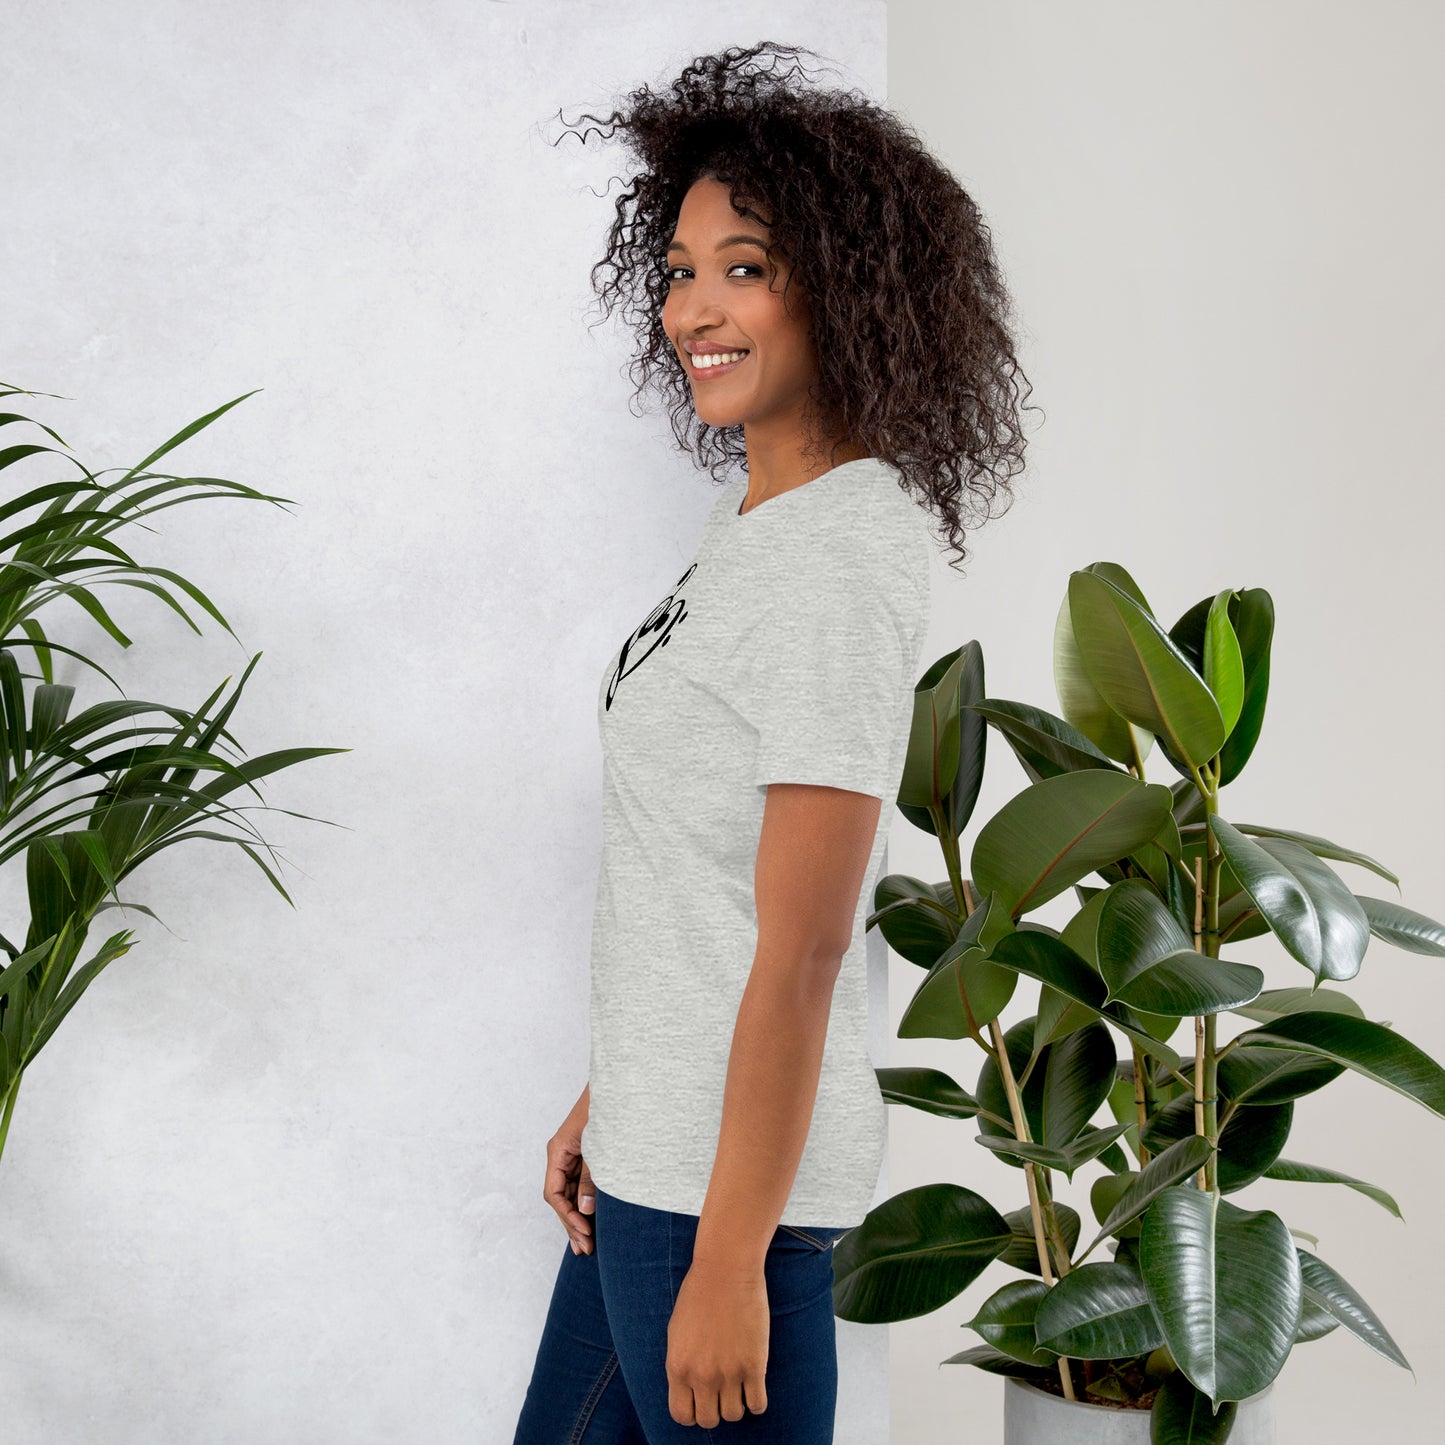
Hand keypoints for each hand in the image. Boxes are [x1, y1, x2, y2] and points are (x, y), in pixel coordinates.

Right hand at [543, 1083, 595, 1254]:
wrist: (621, 1083)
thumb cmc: (609, 1109)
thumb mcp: (599, 1147)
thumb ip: (592, 1178)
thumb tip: (584, 1209)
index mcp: (558, 1150)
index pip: (553, 1192)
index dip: (567, 1215)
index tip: (585, 1232)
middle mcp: (561, 1154)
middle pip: (559, 1196)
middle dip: (571, 1223)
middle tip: (586, 1249)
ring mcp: (572, 1155)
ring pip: (569, 1192)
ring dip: (577, 1216)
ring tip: (586, 1244)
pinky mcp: (585, 1155)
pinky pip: (580, 1183)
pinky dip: (585, 1201)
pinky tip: (592, 1220)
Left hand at [666, 1258, 769, 1426]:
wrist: (726, 1269)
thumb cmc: (699, 1293)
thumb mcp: (677, 1332)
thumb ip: (681, 1364)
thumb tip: (689, 1389)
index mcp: (678, 1367)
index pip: (682, 1415)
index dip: (693, 1412)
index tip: (701, 1400)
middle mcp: (701, 1376)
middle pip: (709, 1420)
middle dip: (715, 1409)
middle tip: (722, 1391)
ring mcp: (729, 1373)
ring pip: (734, 1415)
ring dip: (737, 1403)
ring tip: (739, 1384)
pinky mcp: (754, 1366)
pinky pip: (758, 1405)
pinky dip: (757, 1401)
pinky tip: (754, 1384)